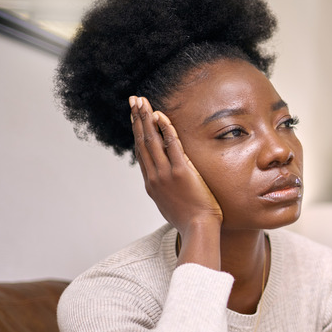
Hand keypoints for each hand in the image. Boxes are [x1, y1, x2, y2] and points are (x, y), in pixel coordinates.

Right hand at [130, 96, 222, 235]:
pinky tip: (160, 115)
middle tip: (133, 101)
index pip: (142, 153)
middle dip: (137, 119)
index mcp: (151, 184)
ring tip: (141, 101)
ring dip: (146, 118)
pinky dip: (165, 128)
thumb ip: (168, 192)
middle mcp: (154, 177)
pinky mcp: (181, 172)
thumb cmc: (190, 221)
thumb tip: (170, 187)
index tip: (135, 118)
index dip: (137, 133)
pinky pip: (171, 145)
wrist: (198, 229)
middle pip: (142, 142)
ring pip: (151, 140)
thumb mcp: (172, 206)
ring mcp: (165, 174)